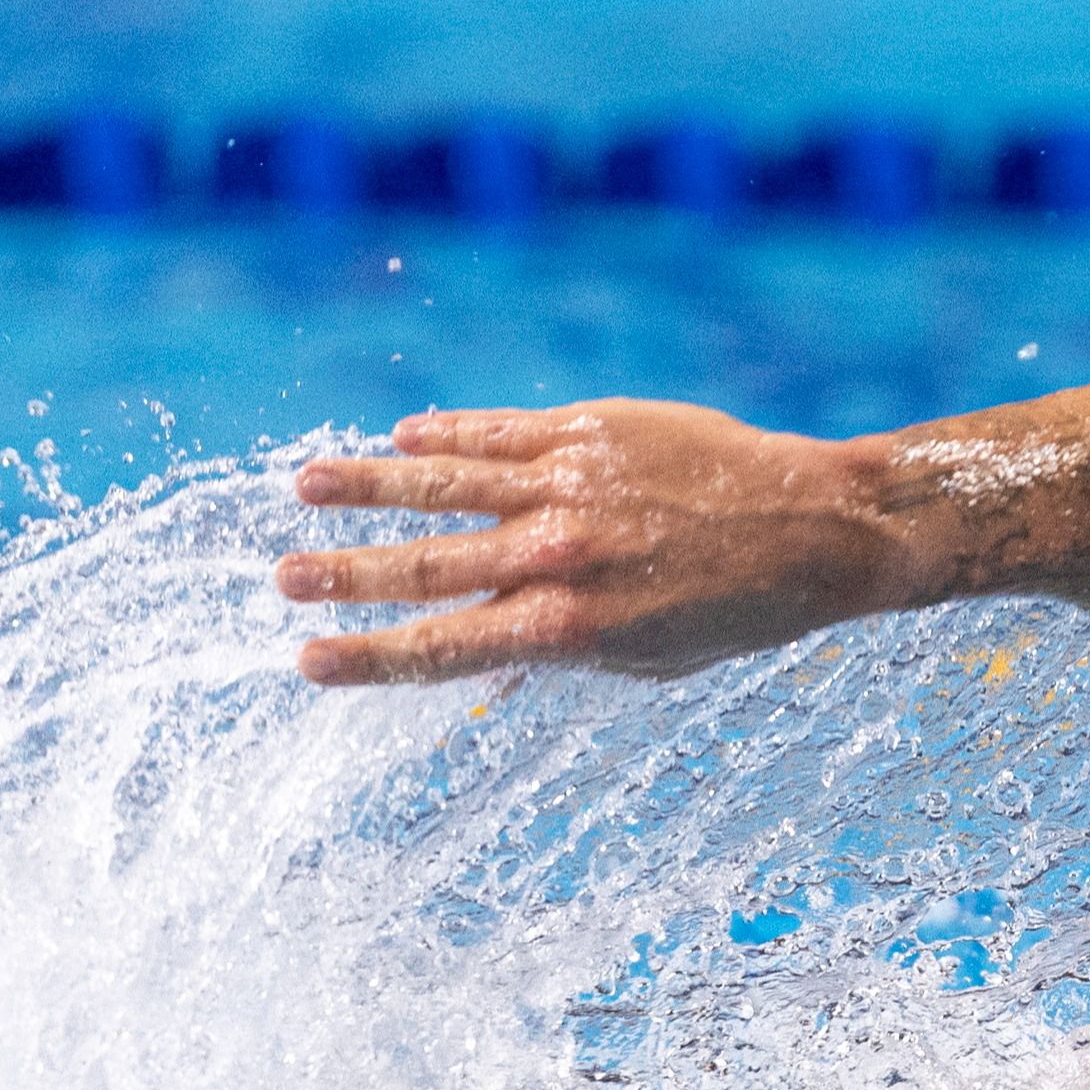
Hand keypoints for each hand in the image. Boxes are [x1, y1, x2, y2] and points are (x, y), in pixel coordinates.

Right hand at [275, 398, 905, 684]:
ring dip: (367, 485)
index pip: (440, 650)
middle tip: (280, 576)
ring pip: (440, 482)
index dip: (366, 657)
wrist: (810, 526)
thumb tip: (496, 645)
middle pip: (422, 566)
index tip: (307, 659)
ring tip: (305, 486)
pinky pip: (497, 431)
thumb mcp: (647, 659)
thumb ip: (564, 648)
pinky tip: (404, 435)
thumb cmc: (734, 610)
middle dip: (344, 574)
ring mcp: (565, 485)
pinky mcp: (587, 430)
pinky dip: (446, 434)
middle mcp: (554, 556)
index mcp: (565, 628)